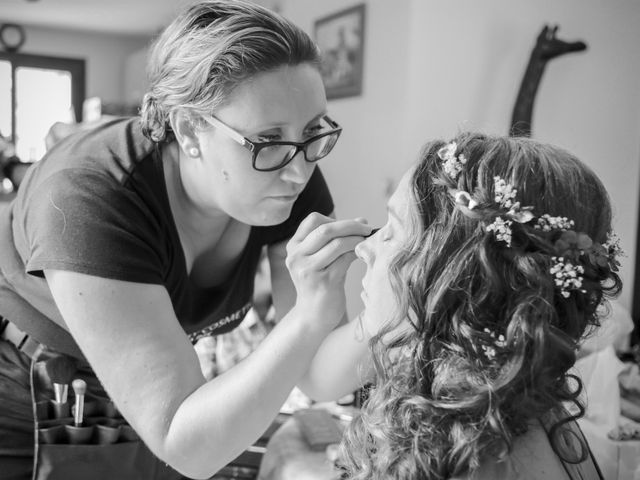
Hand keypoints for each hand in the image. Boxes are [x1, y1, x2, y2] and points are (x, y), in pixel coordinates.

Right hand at [286, 213, 371, 330]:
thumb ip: (332, 240)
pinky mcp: (323, 282)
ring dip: (356, 239)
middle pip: (325, 229)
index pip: (313, 220)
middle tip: (367, 228)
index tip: (353, 224)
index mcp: (293, 247)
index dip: (335, 219)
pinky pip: (345, 259)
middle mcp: (296, 257)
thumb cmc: (321, 284)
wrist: (313, 316)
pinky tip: (363, 255)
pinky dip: (357, 253)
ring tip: (367, 241)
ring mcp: (308, 270)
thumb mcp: (318, 259)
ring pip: (336, 244)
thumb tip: (360, 221)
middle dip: (350, 226)